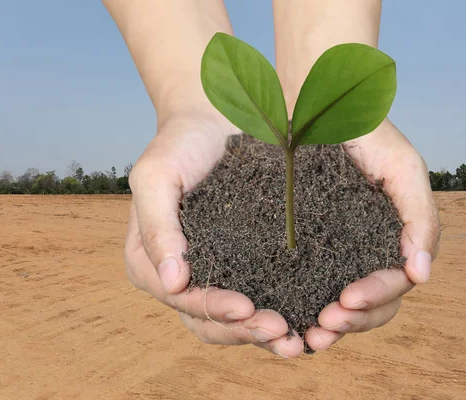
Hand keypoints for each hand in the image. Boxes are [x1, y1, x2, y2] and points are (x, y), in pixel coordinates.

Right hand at [124, 114, 303, 357]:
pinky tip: (312, 318)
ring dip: (268, 335)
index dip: (214, 308)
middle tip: (283, 333)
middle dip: (247, 332)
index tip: (247, 307)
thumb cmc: (180, 144)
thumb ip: (156, 225)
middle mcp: (182, 278)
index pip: (184, 299)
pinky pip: (267, 297)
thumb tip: (172, 281)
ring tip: (300, 340)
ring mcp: (217, 274)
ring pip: (239, 322)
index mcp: (153, 264)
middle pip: (212, 322)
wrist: (213, 119)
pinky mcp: (249, 265)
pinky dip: (286, 311)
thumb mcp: (156, 175)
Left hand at [304, 119, 440, 350]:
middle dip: (351, 321)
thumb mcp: (404, 170)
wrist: (320, 103)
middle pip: (370, 305)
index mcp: (394, 240)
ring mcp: (336, 252)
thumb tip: (422, 276)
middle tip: (322, 328)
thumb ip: (421, 219)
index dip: (375, 297)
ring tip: (306, 338)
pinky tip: (282, 318)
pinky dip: (298, 307)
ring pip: (339, 304)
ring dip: (327, 326)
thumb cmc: (369, 134)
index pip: (394, 283)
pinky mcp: (303, 246)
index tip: (346, 299)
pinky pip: (304, 286)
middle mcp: (367, 251)